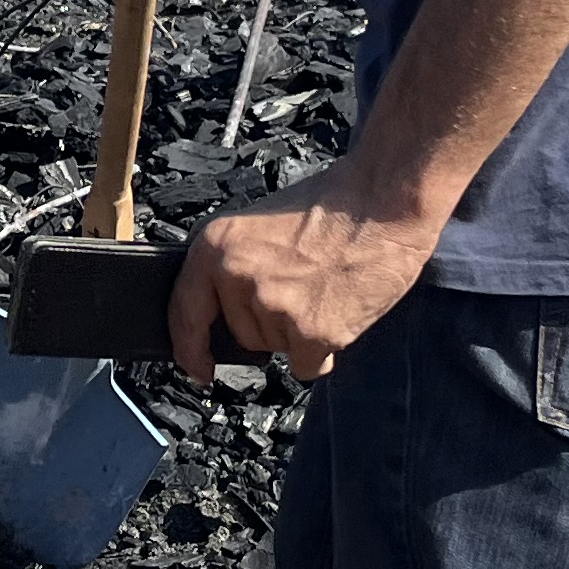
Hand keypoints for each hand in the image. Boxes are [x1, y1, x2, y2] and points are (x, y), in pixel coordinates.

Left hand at [168, 164, 446, 385]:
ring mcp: (273, 307)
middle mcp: (236, 278)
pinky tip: (340, 314)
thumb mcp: (258, 225)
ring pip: (277, 349)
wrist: (383, 201)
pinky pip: (308, 366)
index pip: (185, 312)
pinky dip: (324, 352)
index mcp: (214, 247)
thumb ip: (235, 266)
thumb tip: (230, 313)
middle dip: (271, 323)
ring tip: (326, 291)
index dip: (189, 348)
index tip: (198, 366)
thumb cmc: (330, 205)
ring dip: (300, 334)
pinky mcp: (311, 332)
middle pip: (244, 334)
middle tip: (305, 286)